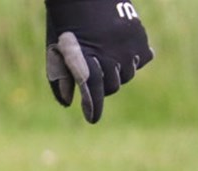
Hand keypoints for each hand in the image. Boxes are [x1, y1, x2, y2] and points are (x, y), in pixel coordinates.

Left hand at [46, 0, 153, 123]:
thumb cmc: (66, 23)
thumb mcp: (56, 49)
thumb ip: (60, 77)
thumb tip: (68, 104)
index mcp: (86, 59)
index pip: (92, 91)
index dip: (93, 106)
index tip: (92, 119)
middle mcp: (111, 55)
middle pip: (111, 86)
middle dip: (101, 87)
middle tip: (94, 77)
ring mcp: (128, 47)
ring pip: (127, 75)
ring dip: (117, 74)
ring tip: (105, 62)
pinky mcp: (140, 38)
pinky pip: (141, 59)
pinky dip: (132, 60)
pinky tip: (122, 53)